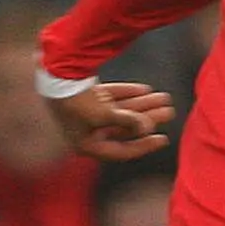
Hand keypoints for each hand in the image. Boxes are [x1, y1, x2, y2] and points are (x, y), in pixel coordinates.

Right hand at [46, 80, 174, 161]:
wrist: (55, 75)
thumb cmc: (77, 102)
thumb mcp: (104, 116)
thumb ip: (128, 123)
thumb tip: (147, 129)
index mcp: (88, 145)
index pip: (122, 151)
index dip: (144, 146)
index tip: (164, 138)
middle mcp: (87, 132)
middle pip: (124, 128)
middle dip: (148, 119)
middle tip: (169, 111)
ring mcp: (86, 113)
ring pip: (120, 111)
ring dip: (142, 104)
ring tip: (164, 97)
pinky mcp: (85, 96)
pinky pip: (111, 97)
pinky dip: (127, 93)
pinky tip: (145, 89)